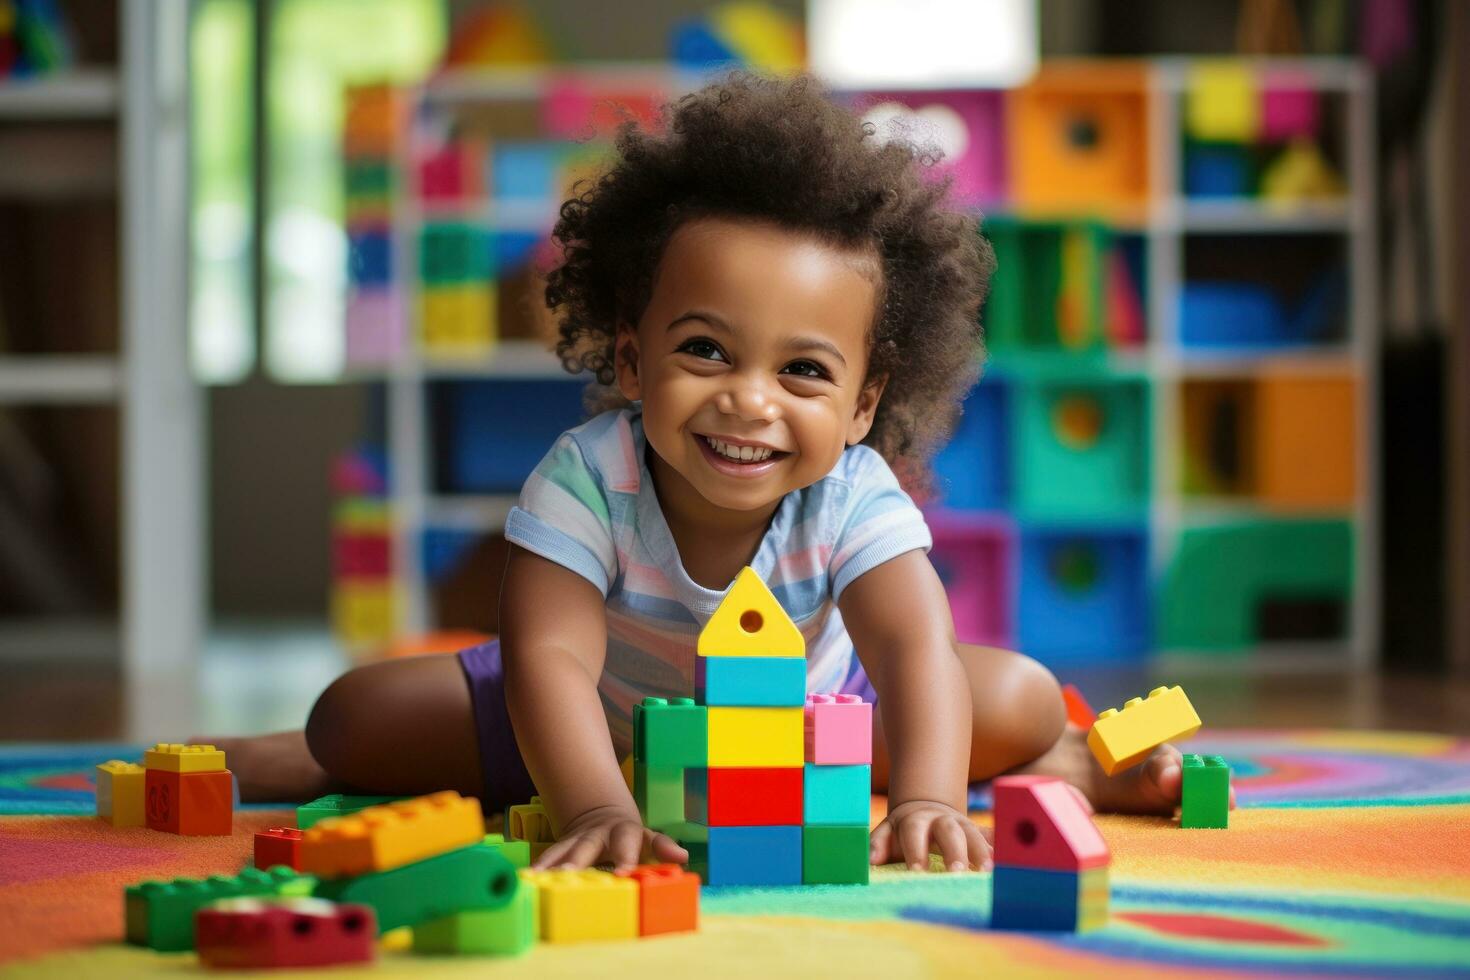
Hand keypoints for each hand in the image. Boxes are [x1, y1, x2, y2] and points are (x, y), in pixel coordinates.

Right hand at [531, 804, 687, 872]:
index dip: (625, 857)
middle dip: (578, 860)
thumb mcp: (650, 839)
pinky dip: (537, 869)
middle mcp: (597, 834)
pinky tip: (526, 881)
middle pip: (588, 846)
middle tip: (570, 874)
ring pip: (563, 851)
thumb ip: (664, 847)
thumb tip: (683, 856)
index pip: (627, 842)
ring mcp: (576, 840)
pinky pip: (547, 859)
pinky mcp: (560, 848)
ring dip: (551, 865)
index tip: (622, 874)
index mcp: (624, 832)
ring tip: (537, 879)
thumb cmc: (630, 837)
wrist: (600, 815)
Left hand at [869, 799, 991, 871]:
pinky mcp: (980, 833)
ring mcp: (963, 824)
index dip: (916, 851)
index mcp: (916, 820)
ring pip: (974, 834)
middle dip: (954, 851)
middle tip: (957, 872)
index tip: (919, 872)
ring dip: (982, 851)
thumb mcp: (887, 832)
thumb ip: (878, 844)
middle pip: (949, 832)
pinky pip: (993, 837)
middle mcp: (942, 820)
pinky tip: (1011, 857)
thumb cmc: (903, 831)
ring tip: (989, 871)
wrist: (928, 810)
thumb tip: (871, 859)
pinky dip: (1002, 845)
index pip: (914, 833)